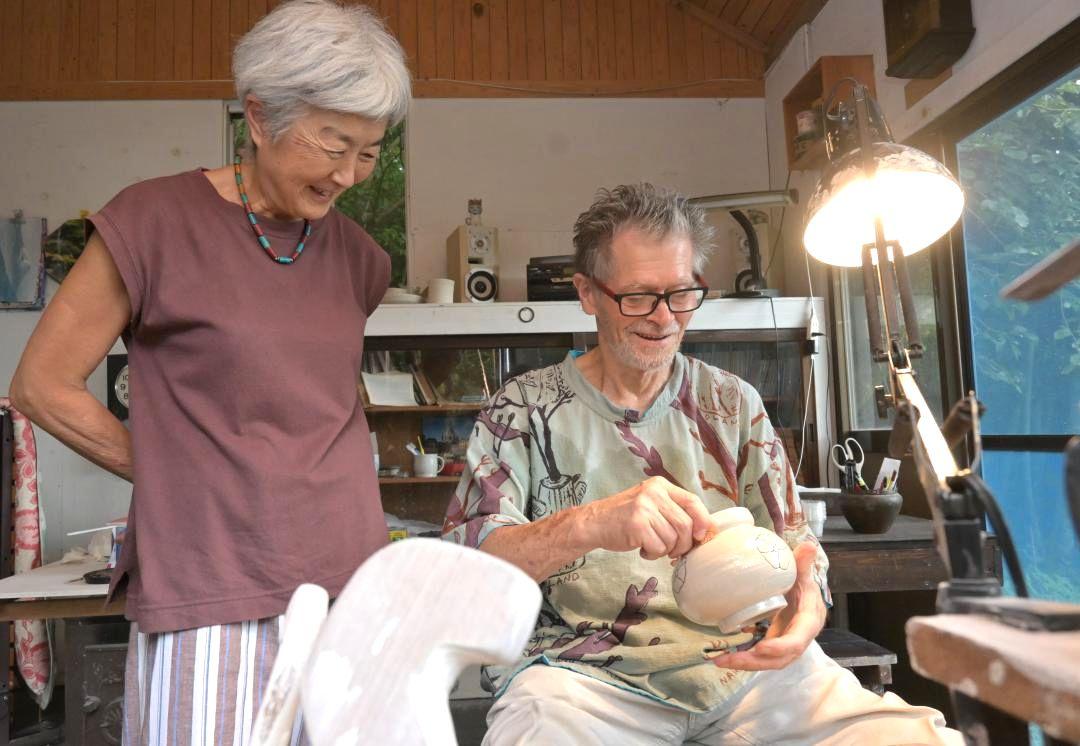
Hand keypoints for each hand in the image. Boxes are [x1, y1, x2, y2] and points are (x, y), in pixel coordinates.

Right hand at [578, 477, 713, 560]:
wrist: (593, 522)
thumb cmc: (626, 517)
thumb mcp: (651, 505)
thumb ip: (675, 512)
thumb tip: (706, 531)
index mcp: (660, 485)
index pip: (693, 501)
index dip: (703, 522)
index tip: (701, 537)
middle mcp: (654, 493)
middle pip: (686, 525)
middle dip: (683, 544)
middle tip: (673, 551)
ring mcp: (644, 507)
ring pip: (673, 539)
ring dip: (665, 550)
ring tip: (651, 546)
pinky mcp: (637, 525)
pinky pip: (659, 547)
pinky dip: (653, 554)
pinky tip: (641, 548)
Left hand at [708, 541, 825, 670]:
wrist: (805, 597)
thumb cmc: (803, 586)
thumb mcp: (803, 574)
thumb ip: (803, 563)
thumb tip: (808, 545)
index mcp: (808, 622)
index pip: (797, 640)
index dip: (781, 646)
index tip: (762, 647)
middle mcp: (798, 639)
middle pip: (779, 658)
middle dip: (754, 661)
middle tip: (728, 659)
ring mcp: (786, 645)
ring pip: (768, 662)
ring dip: (745, 663)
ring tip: (719, 660)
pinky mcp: (774, 645)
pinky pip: (761, 657)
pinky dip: (744, 658)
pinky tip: (724, 657)